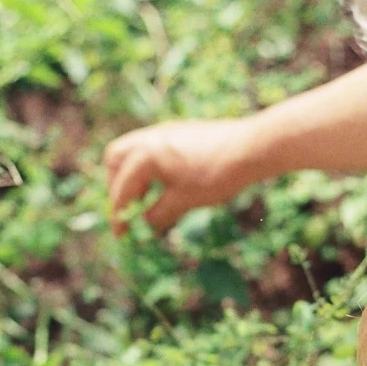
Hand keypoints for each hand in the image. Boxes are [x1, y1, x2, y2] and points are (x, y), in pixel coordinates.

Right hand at [103, 118, 259, 232]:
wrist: (251, 148)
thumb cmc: (215, 176)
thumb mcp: (183, 201)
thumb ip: (157, 214)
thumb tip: (144, 226)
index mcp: (145, 156)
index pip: (122, 189)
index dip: (119, 215)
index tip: (121, 235)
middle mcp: (149, 138)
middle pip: (115, 160)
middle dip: (117, 187)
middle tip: (128, 209)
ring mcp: (164, 131)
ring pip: (133, 151)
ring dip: (133, 175)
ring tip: (147, 198)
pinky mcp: (179, 130)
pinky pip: (151, 147)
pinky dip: (148, 166)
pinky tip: (165, 182)